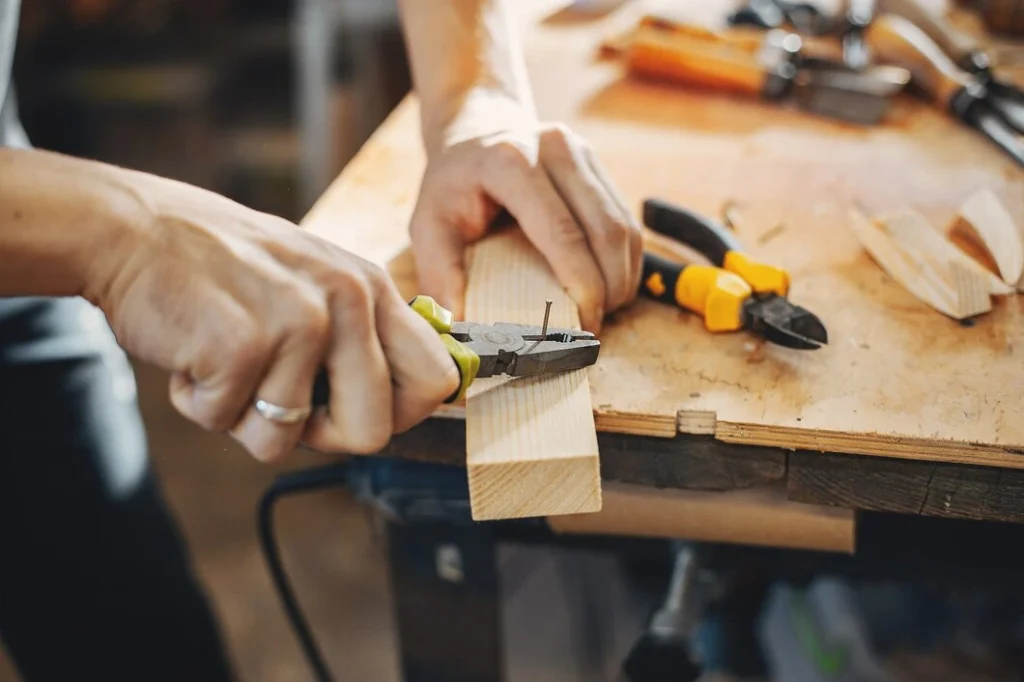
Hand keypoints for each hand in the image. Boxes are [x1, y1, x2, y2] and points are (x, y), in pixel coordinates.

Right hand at [87, 172, 459, 461]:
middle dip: (320, 436)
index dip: (400, 415)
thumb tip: (412, 400)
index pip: (437, 380)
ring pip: (286, 439)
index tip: (354, 411)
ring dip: (243, 415)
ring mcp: (299, 321)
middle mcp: (348, 300)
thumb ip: (363, 331)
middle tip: (275, 399)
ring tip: (224, 357)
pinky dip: (201, 403)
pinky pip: (228, 424)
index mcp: (372, 286)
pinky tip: (194, 352)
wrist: (132, 229)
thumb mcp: (315, 278)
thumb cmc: (223, 265)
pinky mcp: (244, 345)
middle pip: (373, 432)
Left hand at [408, 92, 642, 332]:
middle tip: (594, 328)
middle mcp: (555, 149)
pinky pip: (627, 222)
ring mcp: (583, 154)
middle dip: (608, 288)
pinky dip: (624, 262)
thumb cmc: (452, 185)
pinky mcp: (600, 167)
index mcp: (511, 162)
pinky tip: (609, 289)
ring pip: (625, 227)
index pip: (561, 231)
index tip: (583, 324)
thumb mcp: (428, 224)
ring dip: (622, 278)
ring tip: (604, 312)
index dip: (580, 283)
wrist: (476, 130)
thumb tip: (461, 327)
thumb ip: (439, 274)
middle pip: (606, 229)